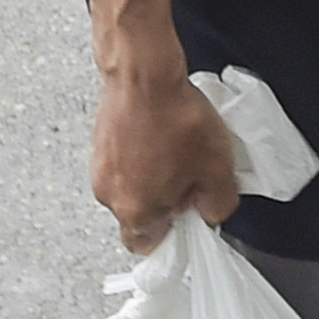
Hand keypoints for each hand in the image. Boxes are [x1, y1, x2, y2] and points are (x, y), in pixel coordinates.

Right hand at [89, 68, 242, 251]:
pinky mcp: (99, 140)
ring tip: (179, 148)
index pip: (147, 245)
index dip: (174, 234)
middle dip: (168, 199)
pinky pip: (124, 159)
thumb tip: (211, 211)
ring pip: (133, 184)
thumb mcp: (218, 169)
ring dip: (156, 173)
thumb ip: (219, 203)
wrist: (144, 73)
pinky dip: (142, 152)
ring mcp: (99, 166)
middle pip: (142, 212)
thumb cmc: (175, 119)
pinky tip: (163, 132)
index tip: (190, 217)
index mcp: (135, 211)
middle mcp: (109, 193)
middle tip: (193, 174)